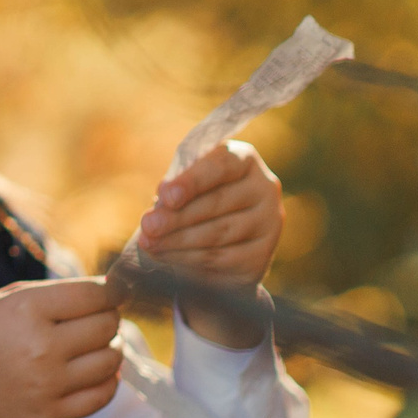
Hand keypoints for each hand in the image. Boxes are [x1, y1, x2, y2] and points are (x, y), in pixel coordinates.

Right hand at [0, 276, 124, 417]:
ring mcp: (46, 384)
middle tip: (97, 317)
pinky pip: (102, 395)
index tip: (112, 291)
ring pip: (110, 360)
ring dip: (110, 347)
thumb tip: (110, 293)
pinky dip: (107, 380)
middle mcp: (41, 347)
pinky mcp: (48, 414)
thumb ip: (55, 294)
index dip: (111, 290)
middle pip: (107, 326)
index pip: (95, 294)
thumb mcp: (3, 299)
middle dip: (108, 316)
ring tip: (94, 344)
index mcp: (27, 310)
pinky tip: (95, 370)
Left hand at [137, 141, 281, 345]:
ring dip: (178, 239)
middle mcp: (264, 187)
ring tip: (149, 242)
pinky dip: (188, 257)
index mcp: (243, 160)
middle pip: (219, 201)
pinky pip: (221, 257)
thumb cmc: (196, 204)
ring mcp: (269, 222)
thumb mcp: (186, 189)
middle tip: (148, 225)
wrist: (219, 248)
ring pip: (219, 232)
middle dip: (177, 215)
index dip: (192, 181)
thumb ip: (175, 190)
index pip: (221, 165)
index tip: (166, 196)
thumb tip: (162, 203)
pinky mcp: (262, 254)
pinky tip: (165, 256)